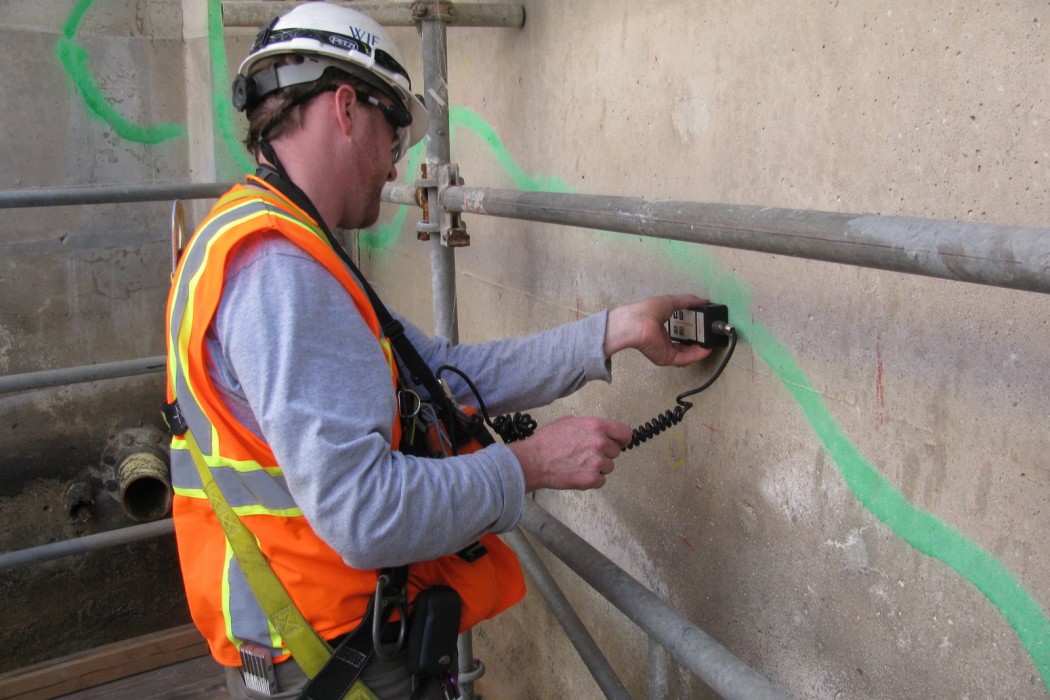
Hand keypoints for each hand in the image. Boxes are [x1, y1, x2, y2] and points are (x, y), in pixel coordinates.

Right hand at [508, 416, 632, 491]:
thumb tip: (602, 432)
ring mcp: (597, 462)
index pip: (625, 432)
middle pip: (616, 451)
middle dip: (605, 453)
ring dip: (598, 467)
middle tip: (587, 454)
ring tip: (579, 464)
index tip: (619, 443)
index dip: (622, 439)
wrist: (533, 460)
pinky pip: (601, 480)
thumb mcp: (570, 422)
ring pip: (609, 466)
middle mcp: (600, 443)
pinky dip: (592, 479)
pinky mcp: (592, 479)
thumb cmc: (547, 440)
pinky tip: (578, 473)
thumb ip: (590, 426)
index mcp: (596, 426)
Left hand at [603, 294, 713, 366]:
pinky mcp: (667, 358)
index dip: (692, 329)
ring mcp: (666, 350)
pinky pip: (685, 359)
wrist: (637, 324)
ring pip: (686, 353)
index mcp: (662, 327)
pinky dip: (696, 355)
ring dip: (699, 349)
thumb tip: (704, 300)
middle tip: (708, 335)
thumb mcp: (670, 301)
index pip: (680, 330)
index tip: (703, 325)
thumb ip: (688, 301)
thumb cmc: (649, 311)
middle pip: (684, 343)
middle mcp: (664, 340)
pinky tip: (706, 349)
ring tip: (710, 343)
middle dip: (697, 340)